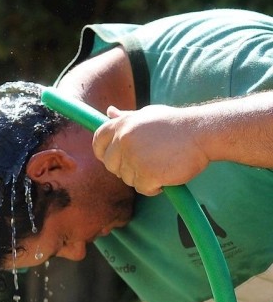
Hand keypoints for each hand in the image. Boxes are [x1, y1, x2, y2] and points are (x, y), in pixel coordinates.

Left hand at [92, 105, 209, 195]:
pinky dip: (154, 187)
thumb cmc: (176, 124)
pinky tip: (166, 175)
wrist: (203, 132)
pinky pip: (142, 188)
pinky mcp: (147, 173)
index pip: (98, 141)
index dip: (102, 152)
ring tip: (161, 165)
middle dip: (125, 168)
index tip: (111, 158)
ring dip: (142, 177)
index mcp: (122, 124)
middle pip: (110, 165)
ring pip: (127, 178)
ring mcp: (134, 157)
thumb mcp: (148, 115)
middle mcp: (124, 140)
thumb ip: (126, 118)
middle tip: (146, 164)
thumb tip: (109, 112)